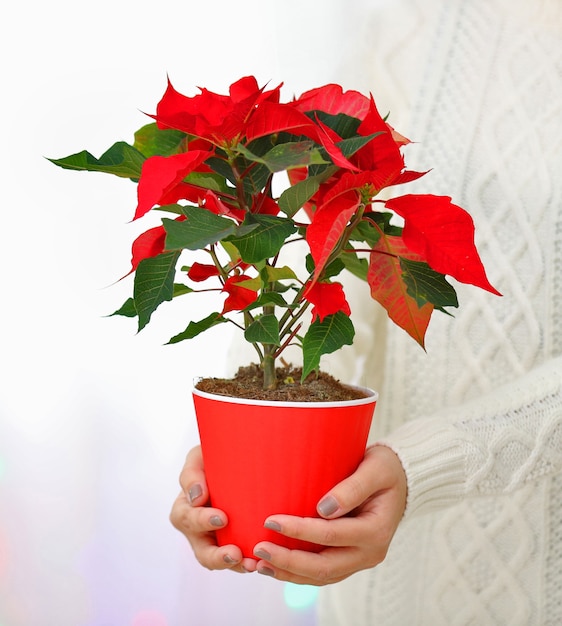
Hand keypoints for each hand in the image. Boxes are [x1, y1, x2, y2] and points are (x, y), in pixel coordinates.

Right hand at [169, 445, 257, 573]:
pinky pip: (238, 559)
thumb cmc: (213, 457)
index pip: (187, 519)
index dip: (202, 521)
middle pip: (202, 551)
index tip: (222, 518)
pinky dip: (247, 562)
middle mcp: (197, 529)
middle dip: (217, 556)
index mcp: (185, 507)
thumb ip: (192, 474)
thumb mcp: (198, 457)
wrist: (235, 460)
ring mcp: (216, 539)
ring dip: (235, 565)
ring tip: (251, 564)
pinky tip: (260, 561)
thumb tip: (197, 497)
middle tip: (235, 553)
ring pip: (221, 561)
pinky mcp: (235, 542)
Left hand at [251, 444, 406, 584]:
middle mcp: (370, 552)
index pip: (330, 535)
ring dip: (289, 573)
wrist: (403, 480)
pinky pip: (323, 572)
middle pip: (324, 566)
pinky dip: (298, 572)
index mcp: (376, 531)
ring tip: (259, 564)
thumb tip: (323, 508)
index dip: (299, 530)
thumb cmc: (387, 469)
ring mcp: (361, 559)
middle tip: (258, 549)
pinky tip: (276, 566)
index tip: (271, 521)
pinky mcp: (351, 559)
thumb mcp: (375, 468)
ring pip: (321, 576)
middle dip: (288, 561)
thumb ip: (352, 488)